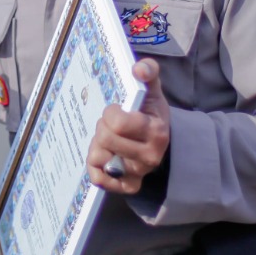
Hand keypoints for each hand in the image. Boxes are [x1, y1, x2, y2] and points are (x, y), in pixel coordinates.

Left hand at [86, 58, 170, 195]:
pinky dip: (95, 167)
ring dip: (96, 145)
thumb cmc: (150, 112)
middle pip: (106, 139)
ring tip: (107, 139)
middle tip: (109, 124)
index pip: (118, 123)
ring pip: (98, 158)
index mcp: (156, 132)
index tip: (115, 109)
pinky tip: (103, 155)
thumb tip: (138, 69)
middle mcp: (149, 157)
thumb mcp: (152, 90)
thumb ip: (148, 72)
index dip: (110, 113)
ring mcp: (138, 173)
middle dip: (102, 127)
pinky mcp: (127, 185)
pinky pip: (99, 179)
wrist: (160, 139)